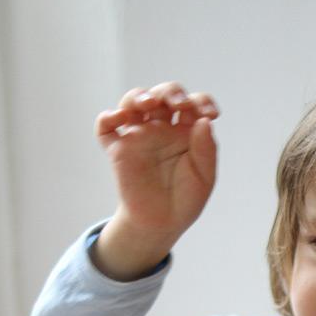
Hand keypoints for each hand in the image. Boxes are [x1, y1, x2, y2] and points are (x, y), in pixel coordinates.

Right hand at [93, 81, 218, 277]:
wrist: (161, 224)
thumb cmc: (185, 200)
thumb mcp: (204, 178)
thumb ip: (206, 150)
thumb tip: (204, 121)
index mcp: (186, 132)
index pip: (193, 104)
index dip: (201, 101)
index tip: (209, 113)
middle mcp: (162, 128)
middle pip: (162, 95)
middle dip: (170, 91)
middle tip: (178, 104)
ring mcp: (139, 136)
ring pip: (133, 102)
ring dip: (138, 96)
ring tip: (148, 104)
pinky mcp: (118, 150)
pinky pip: (105, 127)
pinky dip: (107, 118)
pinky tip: (117, 118)